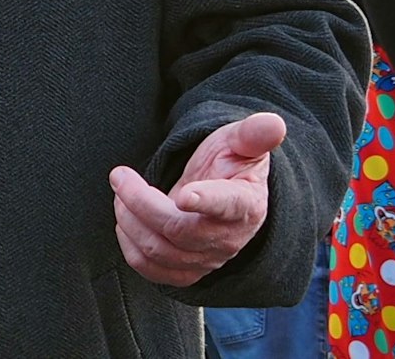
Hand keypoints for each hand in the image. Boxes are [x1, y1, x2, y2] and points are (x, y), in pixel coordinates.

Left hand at [110, 112, 283, 286]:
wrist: (226, 196)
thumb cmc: (231, 164)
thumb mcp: (241, 142)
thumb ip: (254, 133)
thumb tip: (274, 123)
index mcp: (245, 202)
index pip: (228, 205)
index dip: (206, 201)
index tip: (184, 194)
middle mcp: (228, 237)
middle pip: (178, 229)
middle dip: (140, 202)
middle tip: (120, 176)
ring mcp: (208, 259)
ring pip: (160, 251)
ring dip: (129, 222)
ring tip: (121, 194)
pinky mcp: (188, 271)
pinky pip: (153, 271)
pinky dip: (130, 248)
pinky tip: (126, 221)